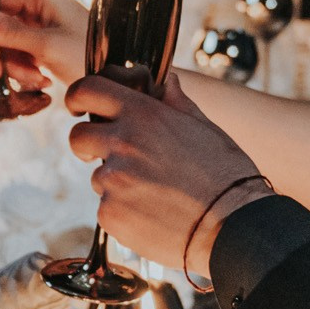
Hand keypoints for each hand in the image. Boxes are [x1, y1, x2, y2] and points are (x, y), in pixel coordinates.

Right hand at [0, 0, 88, 89]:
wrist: (116, 76)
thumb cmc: (90, 54)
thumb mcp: (48, 45)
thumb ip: (12, 32)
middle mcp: (37, 6)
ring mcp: (39, 26)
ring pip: (4, 45)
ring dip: (14, 68)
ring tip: (36, 79)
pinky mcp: (41, 45)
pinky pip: (18, 57)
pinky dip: (24, 73)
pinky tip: (41, 81)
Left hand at [65, 72, 269, 276]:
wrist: (232, 226)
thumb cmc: (225, 175)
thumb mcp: (204, 128)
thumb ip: (176, 104)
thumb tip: (168, 82)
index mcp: (143, 115)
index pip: (88, 90)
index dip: (77, 97)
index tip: (78, 106)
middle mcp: (122, 143)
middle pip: (78, 137)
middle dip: (88, 146)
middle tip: (110, 156)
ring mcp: (113, 180)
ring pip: (97, 178)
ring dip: (117, 184)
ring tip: (155, 194)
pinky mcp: (110, 213)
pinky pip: (107, 208)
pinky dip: (124, 212)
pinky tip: (154, 214)